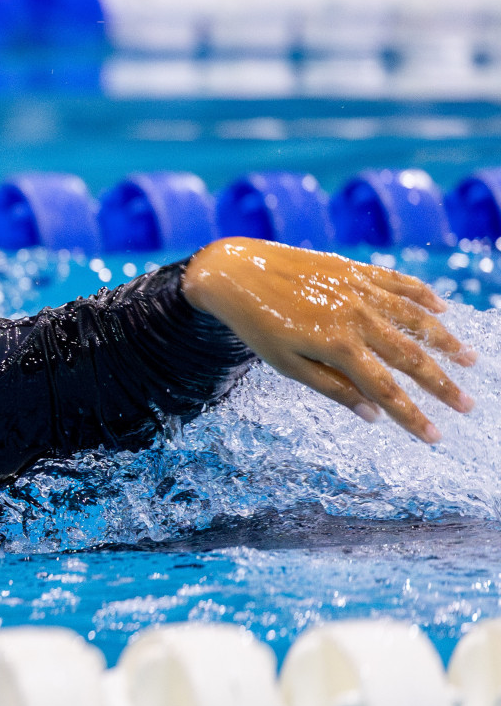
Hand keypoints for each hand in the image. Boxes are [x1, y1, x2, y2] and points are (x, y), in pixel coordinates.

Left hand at [181, 237, 476, 441]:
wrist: (236, 272)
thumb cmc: (257, 325)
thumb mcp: (287, 364)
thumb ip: (333, 388)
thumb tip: (372, 415)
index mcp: (338, 347)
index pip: (386, 390)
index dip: (412, 416)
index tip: (435, 436)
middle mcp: (357, 317)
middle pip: (411, 357)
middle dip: (442, 384)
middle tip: (468, 406)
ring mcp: (359, 290)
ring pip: (415, 317)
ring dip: (446, 339)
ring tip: (469, 358)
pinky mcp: (355, 270)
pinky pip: (398, 282)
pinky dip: (423, 295)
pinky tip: (442, 307)